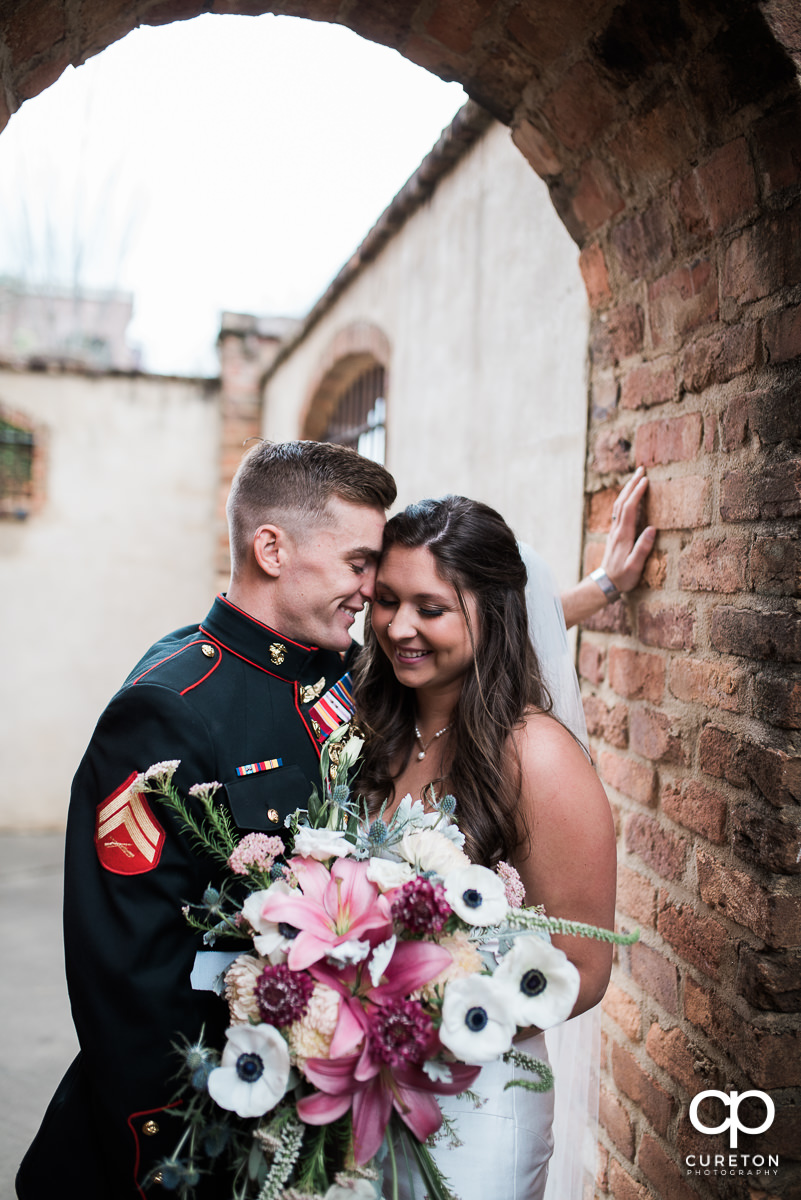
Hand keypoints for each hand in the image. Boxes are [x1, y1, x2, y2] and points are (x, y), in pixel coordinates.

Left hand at [601, 466, 655, 593]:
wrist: (605, 583)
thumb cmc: (623, 577)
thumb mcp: (635, 566)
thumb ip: (643, 548)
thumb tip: (652, 528)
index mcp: (624, 535)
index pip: (630, 509)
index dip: (637, 493)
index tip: (646, 480)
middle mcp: (617, 530)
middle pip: (622, 502)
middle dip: (631, 484)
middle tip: (641, 469)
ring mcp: (614, 531)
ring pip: (619, 505)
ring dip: (627, 489)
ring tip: (636, 477)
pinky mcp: (615, 534)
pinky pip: (619, 511)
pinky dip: (624, 499)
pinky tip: (628, 496)